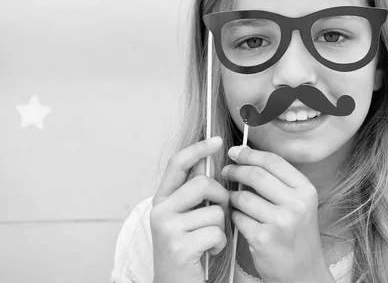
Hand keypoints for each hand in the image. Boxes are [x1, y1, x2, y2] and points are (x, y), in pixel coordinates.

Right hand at [150, 137, 228, 282]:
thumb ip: (195, 192)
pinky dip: (220, 243)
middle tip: (221, 213)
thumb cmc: (187, 249)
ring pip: (214, 210)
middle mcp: (160, 211)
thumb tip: (210, 160)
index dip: (198, 149)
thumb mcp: (187, 216)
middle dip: (221, 197)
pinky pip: (215, 232)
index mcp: (162, 199)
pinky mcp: (179, 247)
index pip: (178, 164)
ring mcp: (167, 229)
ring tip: (211, 239)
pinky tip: (209, 252)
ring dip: (221, 226)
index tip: (217, 140)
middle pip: (203, 183)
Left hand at [222, 145, 331, 282]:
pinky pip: (238, 217)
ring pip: (243, 197)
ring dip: (232, 196)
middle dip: (236, 170)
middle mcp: (296, 204)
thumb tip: (245, 157)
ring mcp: (280, 222)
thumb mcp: (299, 204)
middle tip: (226, 171)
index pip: (273, 161)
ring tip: (232, 199)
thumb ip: (279, 182)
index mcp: (306, 190)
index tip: (235, 152)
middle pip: (256, 174)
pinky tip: (239, 219)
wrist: (302, 273)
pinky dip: (234, 216)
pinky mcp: (263, 238)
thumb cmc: (296, 235)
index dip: (250, 153)